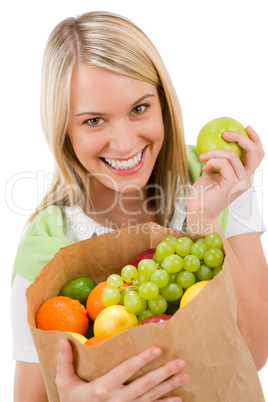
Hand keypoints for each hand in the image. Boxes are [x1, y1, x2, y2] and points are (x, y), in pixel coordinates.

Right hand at [56, 339, 187, 401]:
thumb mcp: (64, 384)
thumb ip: (65, 362)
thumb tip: (64, 340)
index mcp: (103, 388)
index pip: (127, 370)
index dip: (142, 359)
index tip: (158, 349)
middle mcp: (117, 400)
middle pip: (145, 384)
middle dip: (165, 373)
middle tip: (181, 362)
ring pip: (152, 398)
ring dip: (169, 386)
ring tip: (184, 376)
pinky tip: (177, 399)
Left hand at [187, 126, 263, 233]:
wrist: (198, 211)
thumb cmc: (203, 193)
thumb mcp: (213, 172)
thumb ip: (220, 160)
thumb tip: (218, 141)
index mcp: (245, 176)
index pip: (258, 155)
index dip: (256, 139)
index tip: (247, 127)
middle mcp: (247, 179)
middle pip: (255, 152)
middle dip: (241, 138)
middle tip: (225, 134)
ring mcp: (241, 183)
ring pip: (233, 155)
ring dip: (214, 152)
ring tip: (203, 157)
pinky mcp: (232, 185)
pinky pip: (223, 164)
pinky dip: (212, 161)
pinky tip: (204, 167)